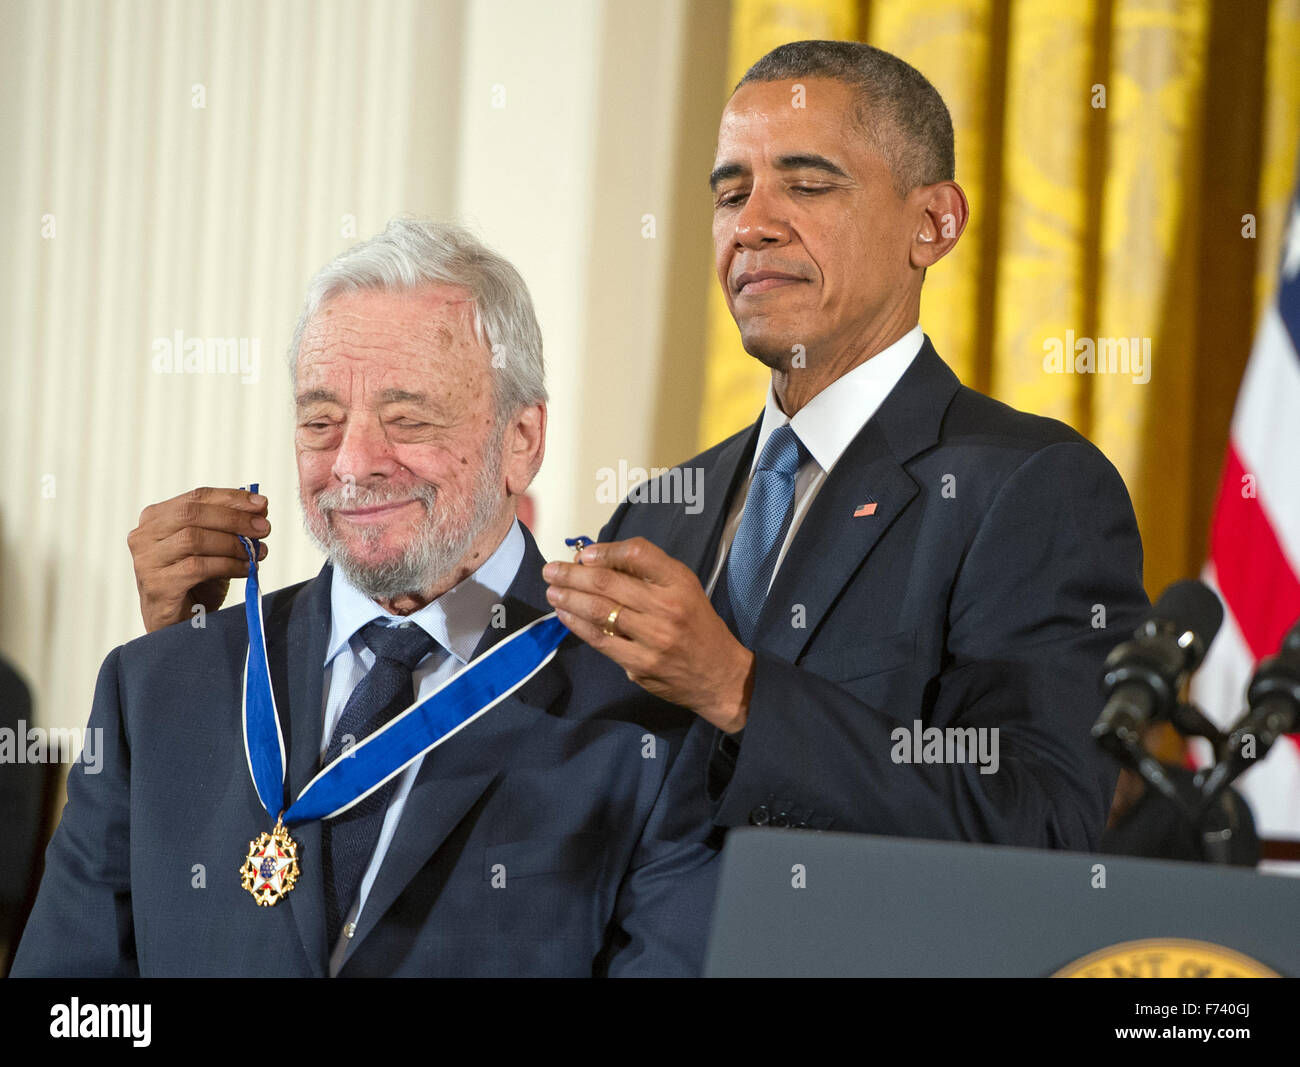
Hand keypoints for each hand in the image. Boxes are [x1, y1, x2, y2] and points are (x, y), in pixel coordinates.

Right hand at [127, 487, 269, 632]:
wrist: (180, 624)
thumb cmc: (196, 582)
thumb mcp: (213, 547)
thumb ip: (228, 525)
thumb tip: (260, 505)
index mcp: (155, 518)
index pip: (195, 497)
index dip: (231, 498)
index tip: (262, 504)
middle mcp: (144, 536)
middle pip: (192, 514)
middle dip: (234, 519)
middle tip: (264, 528)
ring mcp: (147, 560)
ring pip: (194, 539)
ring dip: (233, 544)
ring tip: (257, 552)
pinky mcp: (157, 584)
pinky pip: (198, 567)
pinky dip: (228, 565)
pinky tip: (246, 569)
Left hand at [542, 537, 753, 731]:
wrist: (719, 675)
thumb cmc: (696, 624)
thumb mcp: (684, 588)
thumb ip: (647, 574)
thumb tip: (598, 562)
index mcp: (679, 582)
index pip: (637, 555)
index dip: (605, 551)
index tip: (585, 554)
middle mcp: (667, 608)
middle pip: (608, 583)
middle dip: (573, 574)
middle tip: (551, 570)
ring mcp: (653, 639)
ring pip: (599, 612)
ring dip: (569, 598)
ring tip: (552, 591)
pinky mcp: (640, 665)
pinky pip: (601, 640)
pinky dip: (577, 625)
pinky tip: (565, 615)